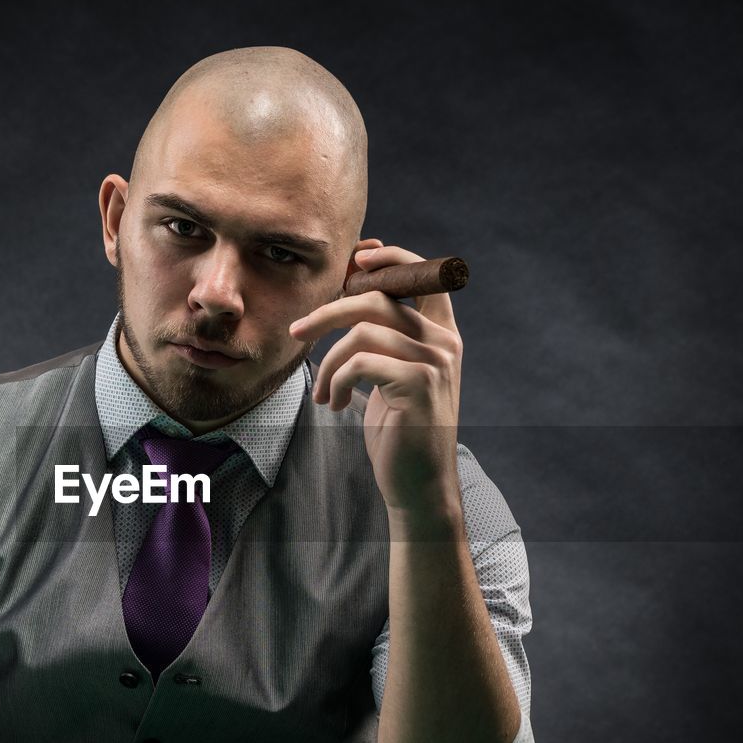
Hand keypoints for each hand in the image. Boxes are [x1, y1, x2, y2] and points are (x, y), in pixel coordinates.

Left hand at [289, 239, 463, 522]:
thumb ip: (384, 338)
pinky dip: (335, 381)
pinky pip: (360, 361)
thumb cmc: (400, 429)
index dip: (391, 258)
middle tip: (297, 332)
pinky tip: (333, 404)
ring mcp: (435, 362)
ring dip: (327, 361)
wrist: (418, 484)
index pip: (426, 276)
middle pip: (378, 297)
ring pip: (362, 331)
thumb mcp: (393, 376)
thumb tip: (350, 297)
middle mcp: (444, 342)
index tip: (356, 259)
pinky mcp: (418, 385)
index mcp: (442, 334)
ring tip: (320, 392)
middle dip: (328, 311)